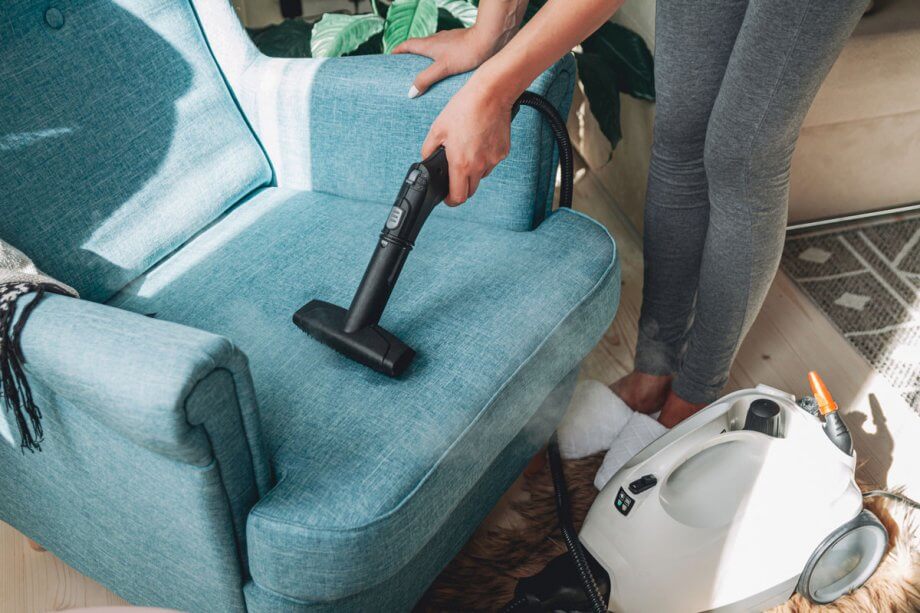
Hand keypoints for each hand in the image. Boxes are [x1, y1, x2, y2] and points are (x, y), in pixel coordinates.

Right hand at [393, 27, 499, 97]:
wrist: (489, 39)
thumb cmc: (466, 51)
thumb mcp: (443, 68)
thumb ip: (426, 79)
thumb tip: (410, 92)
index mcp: (428, 44)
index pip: (406, 45)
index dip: (397, 51)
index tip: (390, 58)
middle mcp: (436, 40)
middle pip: (418, 47)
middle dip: (410, 57)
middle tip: (405, 70)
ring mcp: (448, 41)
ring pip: (432, 49)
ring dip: (426, 59)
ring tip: (425, 73)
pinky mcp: (459, 45)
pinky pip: (444, 52)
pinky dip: (440, 60)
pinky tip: (447, 70)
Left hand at [421, 77, 512, 204]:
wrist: (490, 94)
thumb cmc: (464, 109)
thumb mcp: (437, 128)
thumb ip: (428, 149)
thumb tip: (427, 159)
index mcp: (461, 163)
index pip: (458, 197)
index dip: (450, 201)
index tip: (447, 198)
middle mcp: (479, 166)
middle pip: (470, 190)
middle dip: (461, 186)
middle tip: (454, 173)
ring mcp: (493, 160)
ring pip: (481, 175)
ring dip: (473, 171)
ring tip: (467, 149)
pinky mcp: (503, 152)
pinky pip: (491, 162)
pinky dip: (484, 157)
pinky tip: (479, 141)